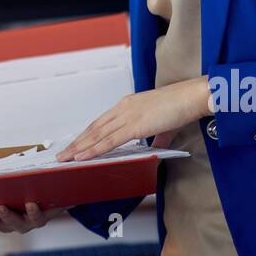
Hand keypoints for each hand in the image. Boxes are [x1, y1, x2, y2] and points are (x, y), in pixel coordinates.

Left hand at [55, 76, 211, 161]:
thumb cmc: (182, 106)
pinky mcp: (134, 126)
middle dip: (77, 143)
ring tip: (65, 158)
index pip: (101, 122)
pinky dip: (93, 150)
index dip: (87, 135)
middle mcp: (123, 108)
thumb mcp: (164, 125)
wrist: (192, 97)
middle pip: (94, 128)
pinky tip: (82, 157)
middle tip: (63, 154)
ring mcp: (127, 116)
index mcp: (128, 105)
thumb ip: (157, 139)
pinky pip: (109, 141)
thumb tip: (154, 150)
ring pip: (97, 135)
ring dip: (79, 148)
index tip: (76, 144)